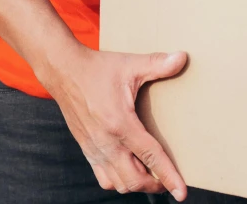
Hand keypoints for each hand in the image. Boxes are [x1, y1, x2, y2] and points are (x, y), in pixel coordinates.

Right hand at [43, 44, 187, 198]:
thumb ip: (158, 63)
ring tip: (151, 177)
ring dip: (137, 184)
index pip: (150, 157)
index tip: (181, 193)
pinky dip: (118, 181)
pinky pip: (103, 177)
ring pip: (118, 183)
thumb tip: (182, 57)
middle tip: (169, 181)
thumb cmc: (98, 68)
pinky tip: (127, 171)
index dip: (168, 176)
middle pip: (135, 180)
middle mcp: (107, 142)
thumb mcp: (130, 64)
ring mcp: (94, 148)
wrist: (64, 71)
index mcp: (120, 124)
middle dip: (155, 185)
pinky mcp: (86, 149)